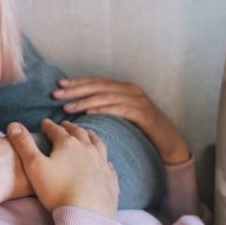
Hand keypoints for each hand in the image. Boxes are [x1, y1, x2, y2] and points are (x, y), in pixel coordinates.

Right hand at [7, 119, 118, 216]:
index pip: (56, 130)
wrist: (86, 214)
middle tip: (65, 124)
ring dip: (90, 137)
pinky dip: (104, 159)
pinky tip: (104, 161)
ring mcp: (102, 164)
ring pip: (97, 144)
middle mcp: (87, 149)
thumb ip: (24, 144)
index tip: (44, 123)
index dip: (49, 126)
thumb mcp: (34, 166)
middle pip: (79, 133)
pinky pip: (108, 164)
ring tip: (87, 133)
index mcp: (68, 144)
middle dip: (70, 127)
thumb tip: (13, 124)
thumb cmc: (58, 191)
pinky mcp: (110, 179)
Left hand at [52, 76, 189, 164]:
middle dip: (76, 90)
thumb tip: (76, 107)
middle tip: (56, 95)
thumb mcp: (120, 115)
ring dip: (85, 101)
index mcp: (123, 87)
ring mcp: (139, 100)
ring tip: (68, 107)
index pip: (96, 81)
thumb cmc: (140, 130)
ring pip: (106, 97)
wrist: (169, 143)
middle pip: (98, 86)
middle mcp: (131, 90)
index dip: (77, 82)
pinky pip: (120, 109)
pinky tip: (89, 112)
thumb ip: (104, 107)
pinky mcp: (144, 114)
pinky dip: (103, 109)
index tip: (58, 85)